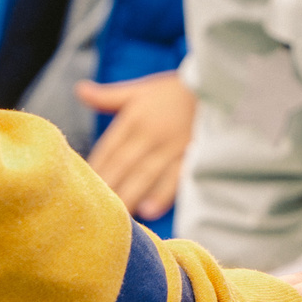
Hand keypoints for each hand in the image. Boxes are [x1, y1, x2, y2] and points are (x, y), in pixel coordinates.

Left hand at [76, 73, 193, 219]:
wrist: (220, 85)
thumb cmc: (177, 90)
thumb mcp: (141, 90)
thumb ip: (109, 97)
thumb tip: (80, 90)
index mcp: (135, 118)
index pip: (108, 149)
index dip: (94, 169)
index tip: (80, 189)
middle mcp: (151, 133)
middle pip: (123, 165)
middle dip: (107, 187)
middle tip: (91, 211)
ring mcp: (173, 146)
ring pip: (145, 175)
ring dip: (129, 195)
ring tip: (117, 216)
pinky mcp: (194, 154)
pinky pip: (176, 177)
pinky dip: (162, 194)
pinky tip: (149, 210)